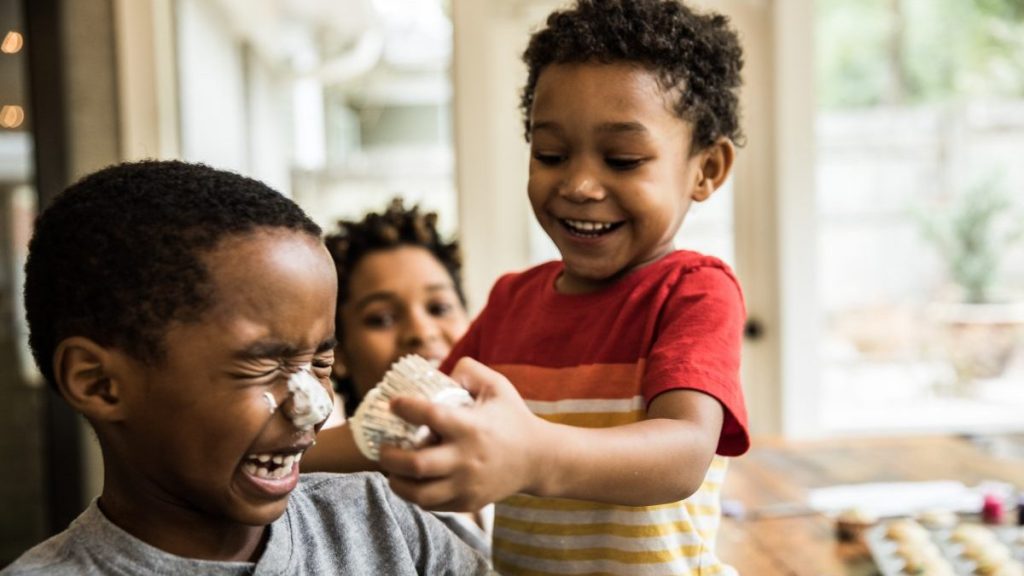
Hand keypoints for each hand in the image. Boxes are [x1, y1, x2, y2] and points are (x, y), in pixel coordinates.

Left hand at [378, 357, 545, 511]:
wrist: (539, 459)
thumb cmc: (513, 418)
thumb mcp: (498, 386)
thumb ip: (469, 370)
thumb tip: (439, 372)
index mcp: (472, 427)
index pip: (430, 416)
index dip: (405, 407)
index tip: (393, 403)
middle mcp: (467, 459)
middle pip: (417, 464)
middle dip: (390, 456)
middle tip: (382, 447)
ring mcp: (468, 485)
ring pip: (420, 494)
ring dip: (398, 482)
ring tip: (391, 470)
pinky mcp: (469, 503)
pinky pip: (433, 505)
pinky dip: (415, 495)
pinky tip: (411, 481)